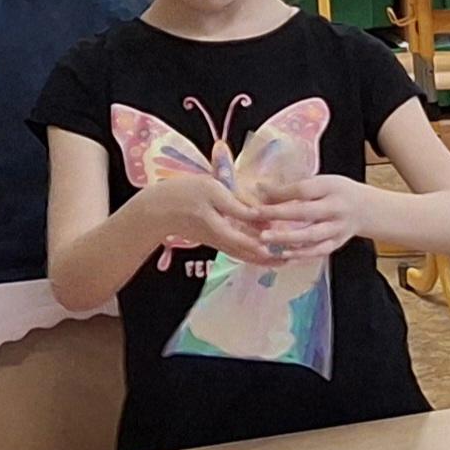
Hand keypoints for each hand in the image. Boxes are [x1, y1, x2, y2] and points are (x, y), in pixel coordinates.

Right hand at [133, 174, 272, 262]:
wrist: (157, 211)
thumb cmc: (183, 193)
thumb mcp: (211, 188)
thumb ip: (237, 201)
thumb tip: (263, 212)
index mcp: (215, 221)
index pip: (244, 234)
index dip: (264, 238)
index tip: (284, 241)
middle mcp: (217, 236)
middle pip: (247, 249)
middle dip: (269, 254)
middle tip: (292, 257)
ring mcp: (216, 241)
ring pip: (243, 253)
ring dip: (263, 258)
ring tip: (285, 260)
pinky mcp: (215, 242)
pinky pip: (237, 251)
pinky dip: (253, 255)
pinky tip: (268, 257)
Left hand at [250, 175, 377, 261]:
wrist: (367, 209)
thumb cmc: (338, 192)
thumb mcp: (323, 182)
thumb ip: (298, 187)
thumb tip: (263, 191)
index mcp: (332, 187)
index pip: (304, 189)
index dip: (281, 192)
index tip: (258, 192)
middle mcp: (336, 208)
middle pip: (306, 212)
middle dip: (278, 214)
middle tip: (255, 215)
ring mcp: (338, 228)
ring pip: (311, 236)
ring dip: (286, 238)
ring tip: (264, 239)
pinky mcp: (337, 243)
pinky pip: (317, 252)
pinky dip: (300, 255)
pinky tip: (283, 256)